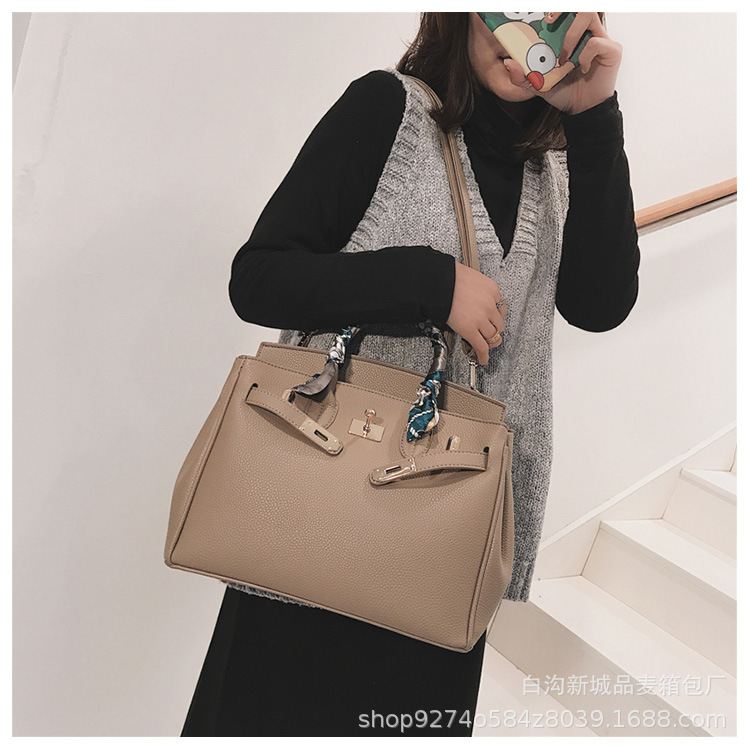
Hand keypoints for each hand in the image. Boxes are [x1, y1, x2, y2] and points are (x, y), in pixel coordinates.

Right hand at [446, 259, 506, 366]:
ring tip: (485, 345)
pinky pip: (481, 346)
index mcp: (491, 289)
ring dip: (489, 342)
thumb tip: (472, 294)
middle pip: (499, 322)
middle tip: (489, 332)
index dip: (495, 313)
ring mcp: (481, 318)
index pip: (499, 305)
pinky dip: (483, 356)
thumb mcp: (469, 277)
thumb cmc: (448, 277)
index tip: (492, 317)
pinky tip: (482, 359)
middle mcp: (489, 304)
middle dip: (494, 328)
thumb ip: (475, 288)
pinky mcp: (470, 330)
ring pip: (492, 336)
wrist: (438, 282)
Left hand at [503, 12, 621, 114]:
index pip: (563, 10)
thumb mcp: (538, 85)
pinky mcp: (611, 49)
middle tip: (549, 20)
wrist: (581, 110)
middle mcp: (584, 32)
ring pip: (588, 13)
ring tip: (564, 56)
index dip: (554, 8)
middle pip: (579, 3)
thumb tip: (508, 62)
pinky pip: (596, 42)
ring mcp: (599, 38)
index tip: (542, 15)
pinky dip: (584, 55)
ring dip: (571, 34)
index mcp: (568, 34)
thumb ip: (522, 76)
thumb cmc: (564, 92)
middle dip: (562, 6)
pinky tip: (580, 68)